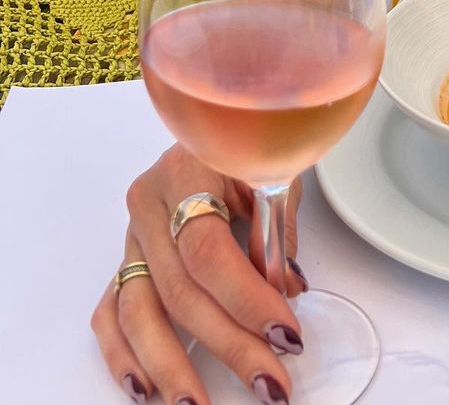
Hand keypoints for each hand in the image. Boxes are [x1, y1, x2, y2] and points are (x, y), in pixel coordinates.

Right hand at [91, 145, 304, 404]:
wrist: (220, 122)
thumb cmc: (250, 146)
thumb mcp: (274, 171)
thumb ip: (276, 230)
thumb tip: (287, 289)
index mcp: (185, 171)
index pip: (209, 249)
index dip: (246, 297)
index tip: (285, 332)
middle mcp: (148, 205)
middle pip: (180, 289)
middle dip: (229, 343)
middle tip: (269, 380)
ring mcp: (132, 235)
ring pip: (138, 311)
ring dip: (170, 366)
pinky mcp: (126, 258)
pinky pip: (111, 312)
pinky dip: (123, 354)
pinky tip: (145, 388)